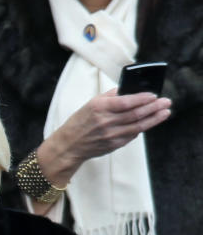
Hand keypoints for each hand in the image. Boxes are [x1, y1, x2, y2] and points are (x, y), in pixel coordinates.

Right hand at [37, 90, 170, 187]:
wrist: (69, 145)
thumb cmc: (79, 122)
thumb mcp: (90, 104)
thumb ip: (110, 96)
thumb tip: (129, 90)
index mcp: (99, 108)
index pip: (126, 102)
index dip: (142, 98)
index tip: (154, 95)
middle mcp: (105, 121)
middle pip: (135, 114)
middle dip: (153, 107)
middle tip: (166, 102)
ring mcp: (111, 134)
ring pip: (138, 126)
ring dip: (154, 118)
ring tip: (165, 112)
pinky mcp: (114, 144)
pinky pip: (132, 135)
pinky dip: (142, 128)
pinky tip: (149, 122)